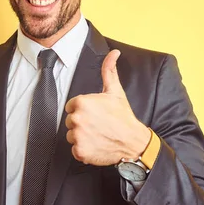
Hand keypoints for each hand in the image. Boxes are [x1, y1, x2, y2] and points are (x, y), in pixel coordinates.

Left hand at [65, 49, 150, 165]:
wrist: (133, 142)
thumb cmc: (123, 117)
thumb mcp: (115, 91)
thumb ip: (109, 70)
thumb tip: (113, 53)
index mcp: (82, 102)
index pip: (72, 106)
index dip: (84, 110)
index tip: (96, 114)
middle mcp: (77, 118)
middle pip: (70, 121)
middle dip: (82, 123)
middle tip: (98, 124)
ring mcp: (77, 136)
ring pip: (71, 135)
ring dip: (82, 137)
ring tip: (98, 134)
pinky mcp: (79, 151)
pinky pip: (75, 149)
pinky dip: (84, 150)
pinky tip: (96, 145)